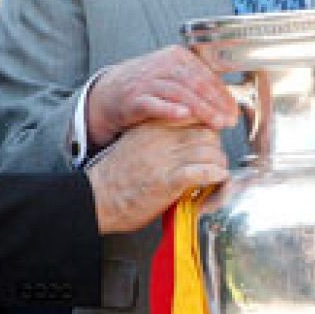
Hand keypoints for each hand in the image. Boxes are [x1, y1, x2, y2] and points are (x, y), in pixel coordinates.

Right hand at [85, 46, 238, 148]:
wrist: (109, 93)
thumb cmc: (148, 86)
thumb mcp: (174, 76)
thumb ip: (198, 84)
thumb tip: (227, 101)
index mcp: (177, 56)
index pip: (206, 75)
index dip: (223, 94)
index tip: (234, 111)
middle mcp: (163, 65)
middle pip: (196, 83)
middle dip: (216, 103)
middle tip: (229, 120)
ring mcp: (147, 81)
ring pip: (180, 93)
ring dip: (201, 109)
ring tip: (216, 123)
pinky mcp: (134, 99)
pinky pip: (154, 103)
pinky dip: (170, 109)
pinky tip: (184, 115)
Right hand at [88, 124, 228, 232]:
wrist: (95, 198)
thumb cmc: (116, 177)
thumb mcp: (138, 144)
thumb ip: (162, 138)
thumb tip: (190, 142)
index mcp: (154, 125)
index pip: (196, 116)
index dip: (210, 131)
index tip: (211, 144)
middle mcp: (161, 137)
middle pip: (209, 134)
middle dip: (217, 151)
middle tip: (214, 166)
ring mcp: (165, 158)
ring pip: (212, 152)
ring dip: (219, 168)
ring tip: (215, 181)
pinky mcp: (168, 180)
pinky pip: (205, 172)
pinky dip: (216, 179)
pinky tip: (214, 185)